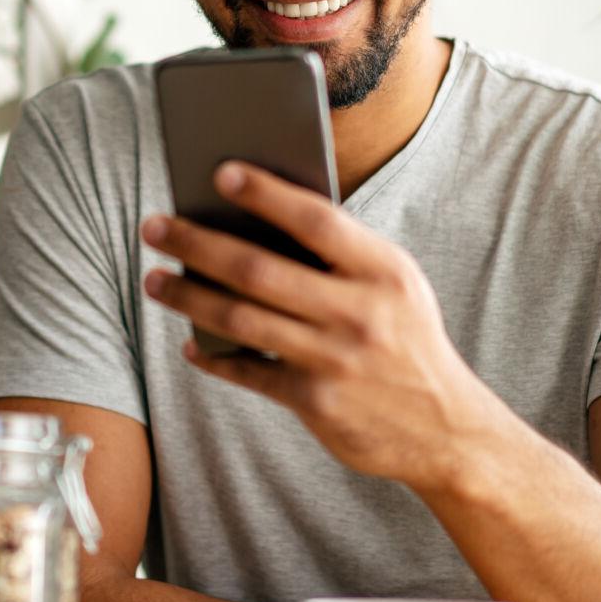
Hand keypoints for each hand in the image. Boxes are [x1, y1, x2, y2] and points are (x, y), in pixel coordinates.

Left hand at [141, 161, 500, 493]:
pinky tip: (190, 342)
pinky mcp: (316, 403)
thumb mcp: (395, 286)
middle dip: (197, 244)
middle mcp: (360, 313)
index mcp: (384, 272)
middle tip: (154, 227)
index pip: (316, 220)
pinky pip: (248, 372)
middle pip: (258, 269)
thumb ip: (342, 256)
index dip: (266, 194)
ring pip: (240, 319)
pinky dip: (213, 355)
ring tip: (154, 280)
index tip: (219, 172)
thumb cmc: (405, 339)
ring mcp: (335, 360)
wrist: (446, 428)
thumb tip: (255, 222)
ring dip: (187, 297)